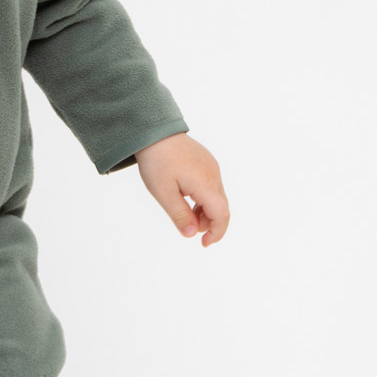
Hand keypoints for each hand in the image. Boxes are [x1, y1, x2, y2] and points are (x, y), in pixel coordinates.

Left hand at [134, 133, 229, 247]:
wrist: (154, 132)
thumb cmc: (157, 161)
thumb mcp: (164, 193)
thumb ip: (180, 215)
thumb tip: (192, 234)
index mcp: (206, 184)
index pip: (222, 215)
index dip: (217, 233)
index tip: (204, 244)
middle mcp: (214, 175)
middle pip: (221, 207)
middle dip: (209, 223)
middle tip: (190, 230)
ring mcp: (211, 167)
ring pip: (216, 197)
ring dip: (205, 211)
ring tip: (185, 214)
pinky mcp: (205, 162)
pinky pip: (211, 186)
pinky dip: (203, 198)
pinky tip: (186, 198)